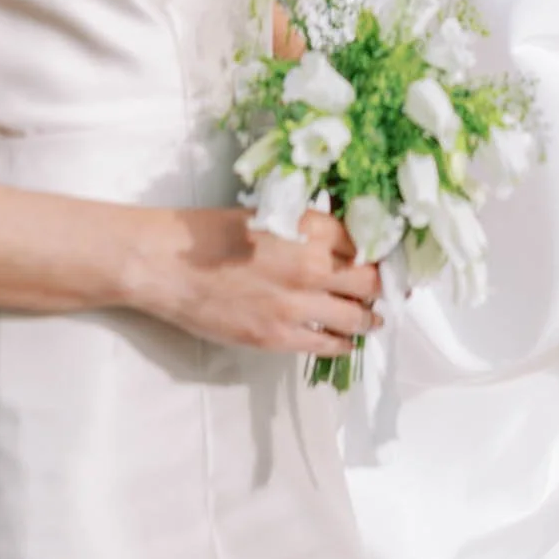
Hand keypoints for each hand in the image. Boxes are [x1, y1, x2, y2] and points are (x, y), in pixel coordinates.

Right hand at [147, 204, 381, 357]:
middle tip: (388, 290)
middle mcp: (310, 264)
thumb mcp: (271, 213)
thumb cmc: (214, 232)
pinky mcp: (276, 336)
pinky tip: (348, 342)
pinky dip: (343, 344)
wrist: (170, 264)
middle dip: (382, 286)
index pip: (368, 241)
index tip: (389, 258)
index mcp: (310, 227)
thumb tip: (345, 239)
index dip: (382, 251)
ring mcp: (295, 304)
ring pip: (355, 317)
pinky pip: (326, 345)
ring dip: (369, 318)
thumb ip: (311, 228)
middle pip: (369, 280)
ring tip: (374, 318)